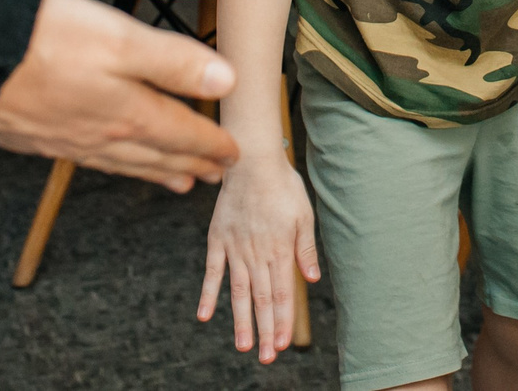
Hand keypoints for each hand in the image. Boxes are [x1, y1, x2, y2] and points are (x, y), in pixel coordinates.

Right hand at [0, 0, 239, 189]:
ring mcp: (61, 139)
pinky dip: (107, 163)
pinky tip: (101, 158)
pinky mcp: (29, 135)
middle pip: (154, 154)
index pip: (181, 134)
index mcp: (126, 112)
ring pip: (119, 161)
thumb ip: (173, 62)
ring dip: (152, 170)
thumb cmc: (40, 39)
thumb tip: (225, 80)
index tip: (234, 154)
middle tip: (213, 177)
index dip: (212, 143)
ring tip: (174, 180)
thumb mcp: (121, 40)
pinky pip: (84, 159)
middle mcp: (96, 134)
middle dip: (188, 164)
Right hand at [197, 154, 321, 361]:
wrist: (251, 160)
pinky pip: (212, 271)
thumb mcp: (303, 214)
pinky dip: (208, 294)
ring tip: (244, 346)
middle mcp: (256, 254)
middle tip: (267, 357)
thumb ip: (305, 248)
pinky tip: (205, 316)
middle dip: (266, 330)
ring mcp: (235, 248)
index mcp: (279, 249)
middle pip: (262, 299)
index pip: (283, 293)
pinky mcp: (217, 239)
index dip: (283, 320)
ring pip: (239, 292)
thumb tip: (312, 278)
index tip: (283, 344)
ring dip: (242, 321)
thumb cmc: (282, 185)